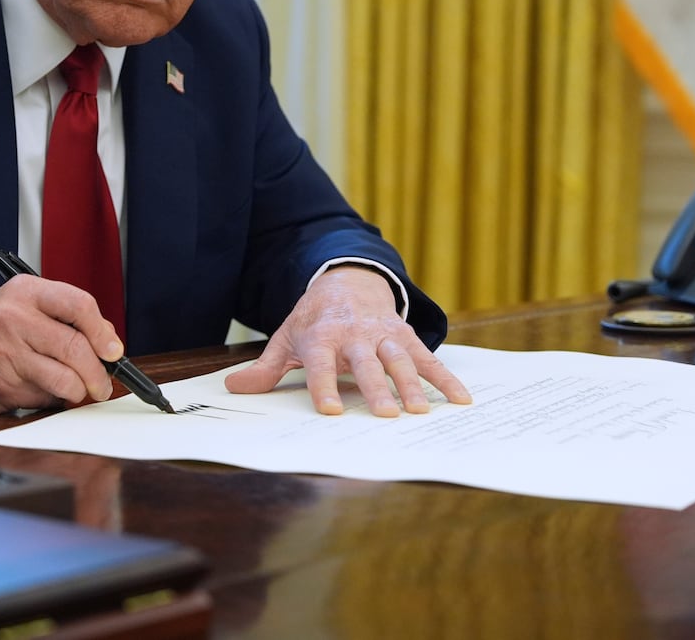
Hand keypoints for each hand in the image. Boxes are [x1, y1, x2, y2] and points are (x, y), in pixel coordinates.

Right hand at [0, 272, 119, 411]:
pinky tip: (38, 389)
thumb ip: (65, 317)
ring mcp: (4, 353)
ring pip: (64, 379)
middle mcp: (13, 318)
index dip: (103, 332)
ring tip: (77, 390)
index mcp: (25, 291)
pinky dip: (50, 399)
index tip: (114, 351)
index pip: (79, 305)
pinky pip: (42, 398)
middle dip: (98, 373)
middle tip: (103, 384)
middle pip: (75, 348)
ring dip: (78, 391)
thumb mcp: (23, 305)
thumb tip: (109, 344)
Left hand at [224, 267, 471, 416]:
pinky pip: (427, 357)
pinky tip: (460, 399)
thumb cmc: (314, 318)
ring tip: (419, 411)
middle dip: (376, 387)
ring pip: (399, 359)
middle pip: (366, 363)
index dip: (325, 387)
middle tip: (385, 414)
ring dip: (410, 385)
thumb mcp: (287, 338)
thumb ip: (266, 368)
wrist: (347, 279)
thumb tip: (234, 388)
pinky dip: (444, 377)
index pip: (321, 365)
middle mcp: (354, 335)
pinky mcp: (405, 334)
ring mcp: (383, 333)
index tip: (333, 410)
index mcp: (322, 337)